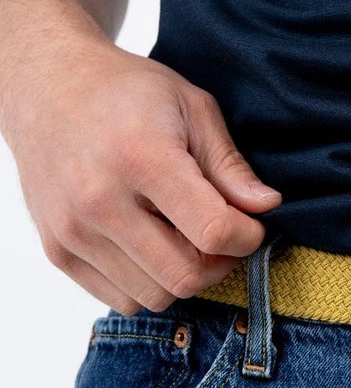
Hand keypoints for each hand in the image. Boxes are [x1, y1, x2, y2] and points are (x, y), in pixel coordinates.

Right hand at [1, 36, 282, 314]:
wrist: (49, 87)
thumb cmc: (128, 92)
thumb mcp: (194, 107)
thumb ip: (230, 164)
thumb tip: (266, 206)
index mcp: (141, 158)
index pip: (212, 230)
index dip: (248, 236)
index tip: (252, 223)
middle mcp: (100, 200)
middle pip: (186, 275)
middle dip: (222, 262)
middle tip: (226, 234)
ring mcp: (73, 231)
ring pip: (156, 296)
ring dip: (186, 275)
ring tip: (188, 236)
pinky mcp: (58, 251)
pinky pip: (122, 300)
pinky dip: (150, 284)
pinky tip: (155, 245)